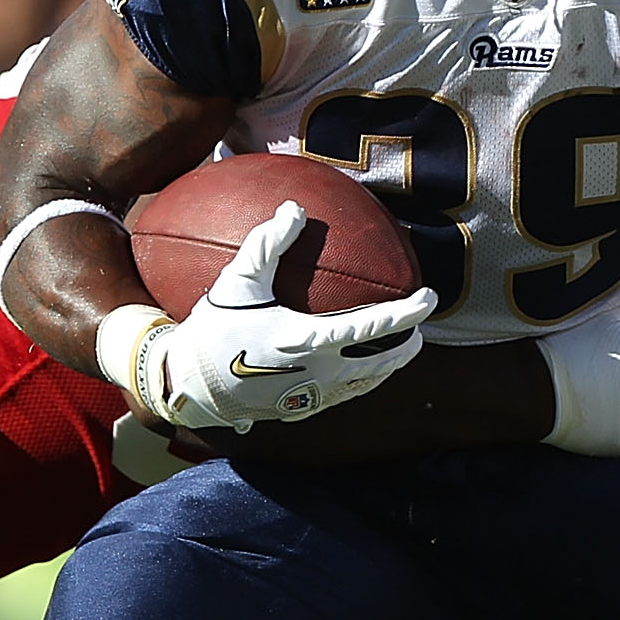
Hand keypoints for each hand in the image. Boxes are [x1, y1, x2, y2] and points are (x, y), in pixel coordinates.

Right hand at [128, 202, 438, 429]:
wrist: (189, 387)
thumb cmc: (213, 330)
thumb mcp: (236, 282)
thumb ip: (267, 243)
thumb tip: (294, 208)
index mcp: (308, 341)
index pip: (372, 326)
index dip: (406, 312)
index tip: (429, 298)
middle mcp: (317, 374)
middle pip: (380, 365)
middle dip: (405, 348)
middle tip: (419, 332)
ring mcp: (310, 397)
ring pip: (364, 386)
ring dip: (386, 369)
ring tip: (397, 352)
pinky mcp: (299, 410)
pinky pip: (340, 396)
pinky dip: (358, 382)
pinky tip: (355, 371)